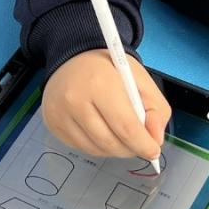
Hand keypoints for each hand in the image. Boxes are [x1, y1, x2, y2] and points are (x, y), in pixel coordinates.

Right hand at [43, 51, 170, 160]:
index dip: (143, 145)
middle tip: (140, 144)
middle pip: (111, 143)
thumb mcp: (140, 79)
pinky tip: (102, 130)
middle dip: (131, 149)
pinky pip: (82, 148)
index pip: (126, 127)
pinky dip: (98, 146)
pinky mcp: (53, 124)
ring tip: (120, 134)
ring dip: (115, 149)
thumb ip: (156, 109)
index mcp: (100, 84)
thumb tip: (155, 139)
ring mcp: (60, 114)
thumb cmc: (108, 68)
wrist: (73, 57)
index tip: (153, 151)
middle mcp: (75, 100)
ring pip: (96, 150)